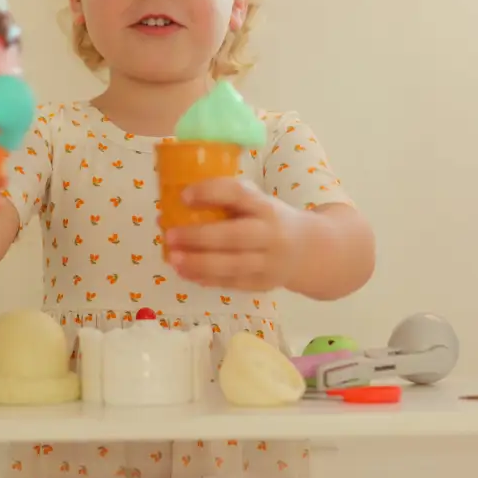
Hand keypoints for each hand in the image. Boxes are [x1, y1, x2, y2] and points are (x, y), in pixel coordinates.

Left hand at [164, 178, 299, 291]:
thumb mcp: (258, 202)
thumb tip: (178, 204)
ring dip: (198, 263)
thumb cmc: (269, 220)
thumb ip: (227, 200)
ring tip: (173, 259)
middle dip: (198, 237)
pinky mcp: (262, 283)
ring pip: (231, 265)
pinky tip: (186, 273)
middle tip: (169, 236)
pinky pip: (231, 283)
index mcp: (265, 206)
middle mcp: (269, 234)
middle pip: (233, 236)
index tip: (184, 196)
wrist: (307, 251)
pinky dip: (206, 279)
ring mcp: (268, 262)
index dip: (211, 193)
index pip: (239, 195)